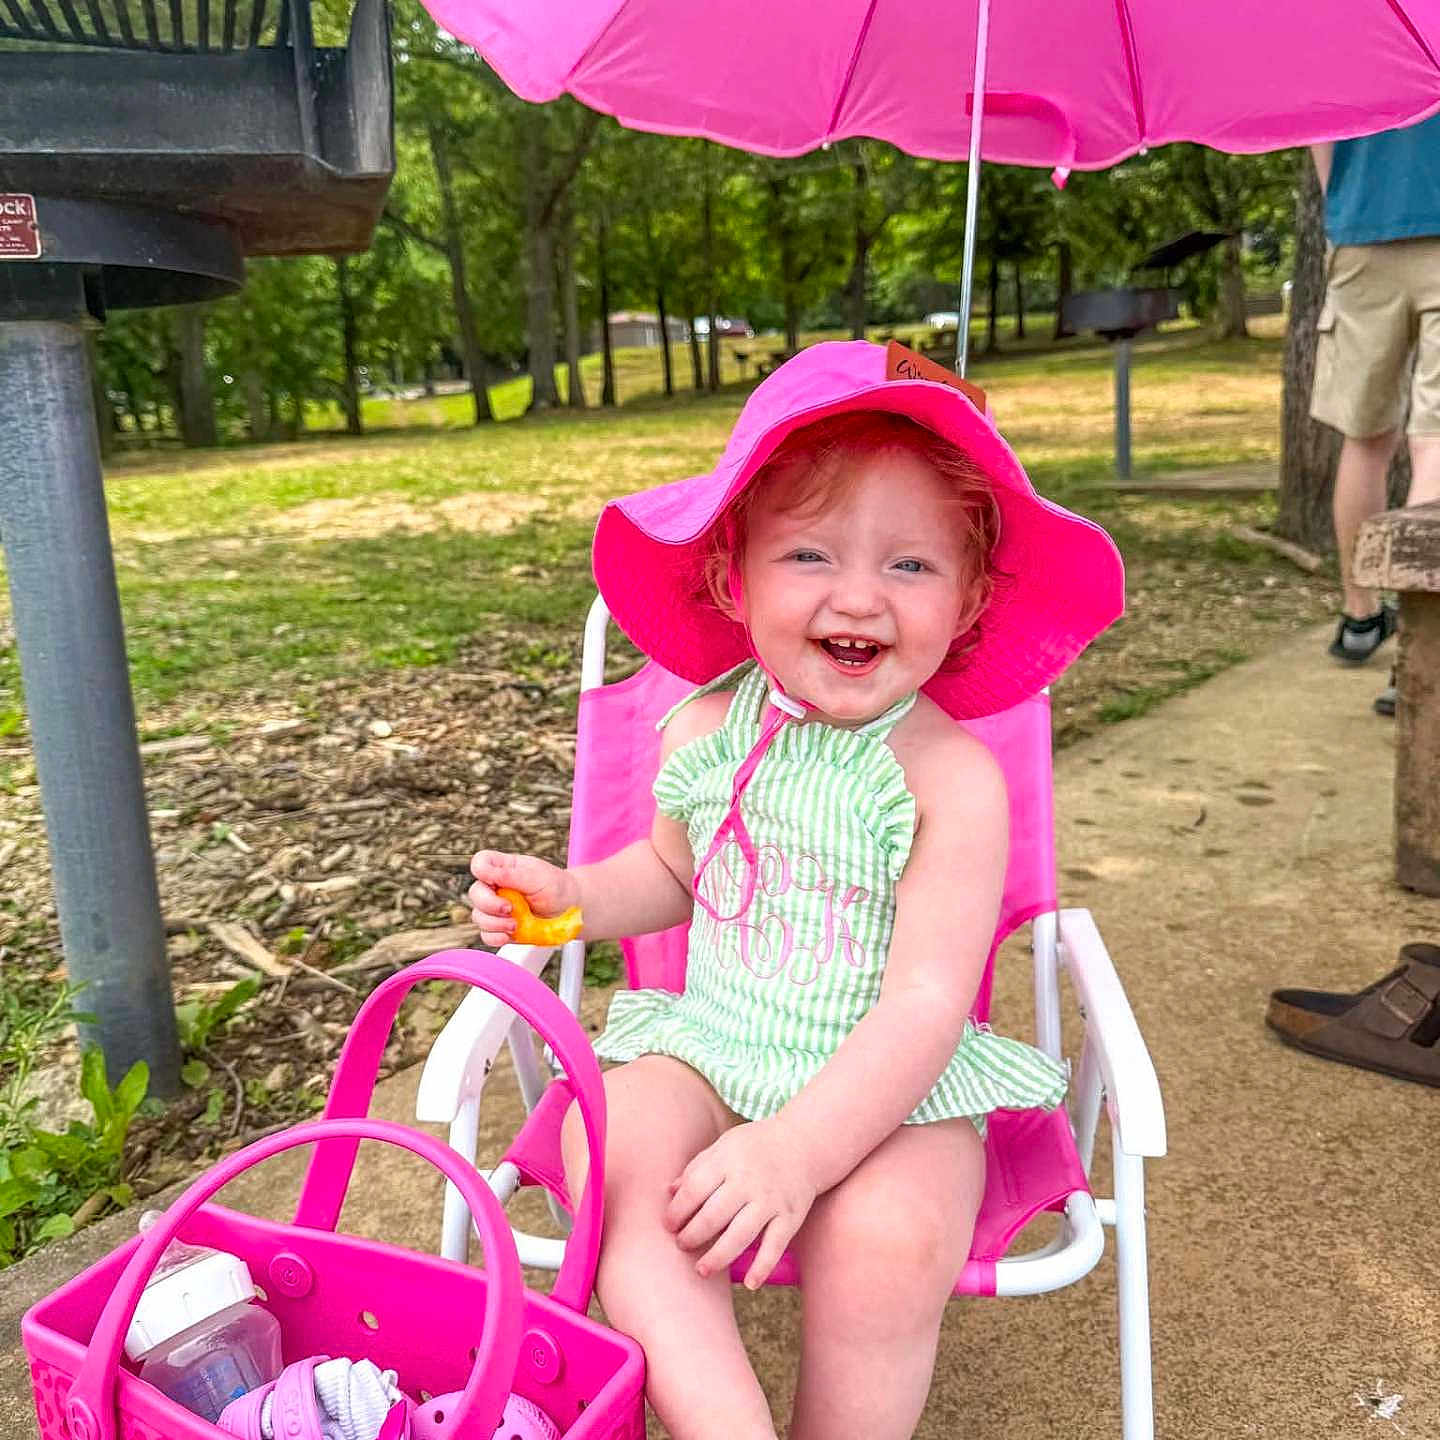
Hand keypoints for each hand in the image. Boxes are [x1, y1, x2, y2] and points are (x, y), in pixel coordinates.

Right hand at [467, 850, 578, 947]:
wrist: (571, 912)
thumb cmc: (557, 888)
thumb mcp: (538, 877)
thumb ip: (511, 875)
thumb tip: (485, 871)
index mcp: (504, 868)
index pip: (480, 863)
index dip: (481, 871)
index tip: (496, 882)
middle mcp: (497, 887)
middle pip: (475, 893)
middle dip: (489, 904)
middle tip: (510, 910)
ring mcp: (497, 909)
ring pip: (479, 916)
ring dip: (495, 923)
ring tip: (516, 925)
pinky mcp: (501, 928)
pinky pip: (486, 935)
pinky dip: (495, 937)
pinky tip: (510, 934)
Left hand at [665, 1118, 816, 1289]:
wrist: (803, 1144)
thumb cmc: (755, 1147)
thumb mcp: (725, 1146)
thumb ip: (698, 1168)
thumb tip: (669, 1192)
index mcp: (728, 1160)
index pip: (694, 1189)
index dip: (677, 1211)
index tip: (669, 1225)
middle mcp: (749, 1180)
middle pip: (713, 1216)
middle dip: (692, 1236)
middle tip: (682, 1245)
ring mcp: (771, 1200)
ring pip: (740, 1235)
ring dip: (718, 1257)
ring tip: (701, 1270)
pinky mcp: (791, 1216)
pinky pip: (775, 1245)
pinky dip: (763, 1266)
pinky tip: (750, 1284)